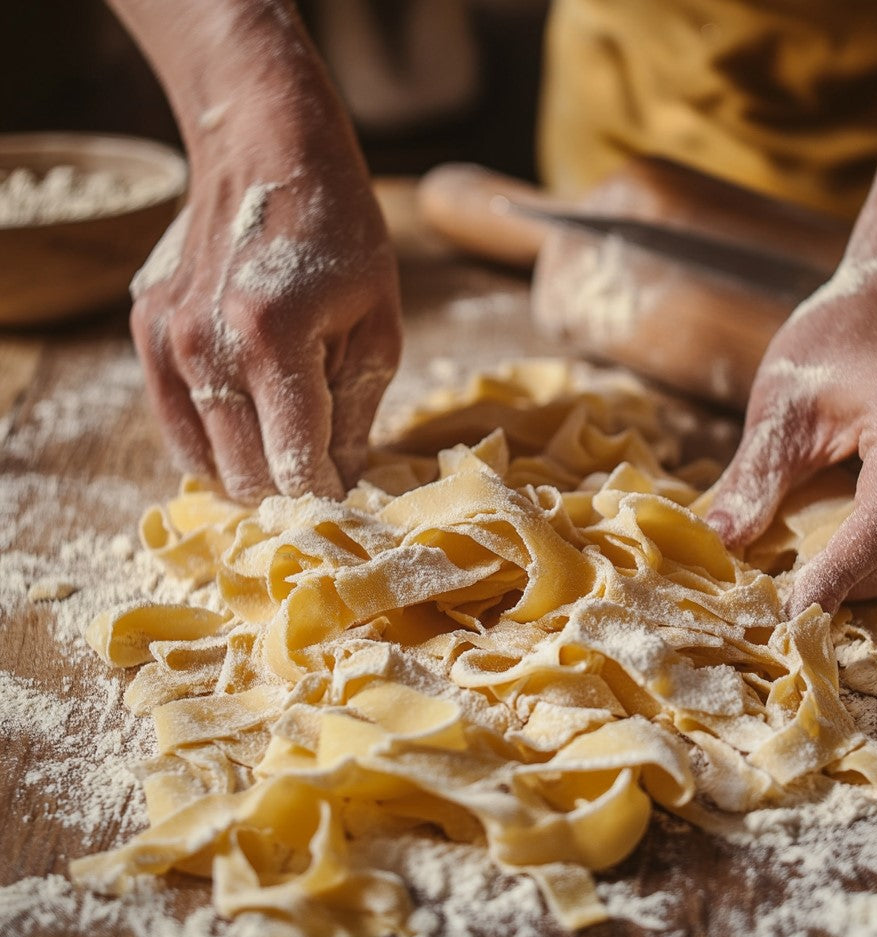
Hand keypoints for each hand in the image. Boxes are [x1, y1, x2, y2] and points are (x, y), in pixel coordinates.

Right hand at [129, 79, 399, 502]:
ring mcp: (165, 340)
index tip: (345, 493)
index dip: (326, 491)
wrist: (265, 150)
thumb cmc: (339, 233)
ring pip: (205, 461)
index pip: (294, 461)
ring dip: (249, 471)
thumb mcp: (378, 322)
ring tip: (286, 447)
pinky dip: (213, 443)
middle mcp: (205, 346)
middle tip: (320, 472)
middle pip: (245, 473)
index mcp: (274, 339)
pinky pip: (176, 426)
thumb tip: (341, 478)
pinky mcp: (145, 332)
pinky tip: (248, 426)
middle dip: (289, 488)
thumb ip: (357, 410)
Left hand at [705, 248, 876, 613]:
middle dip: (855, 583)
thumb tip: (722, 540)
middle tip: (792, 600)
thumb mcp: (781, 404)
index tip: (793, 609)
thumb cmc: (833, 340)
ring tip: (811, 576)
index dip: (840, 574)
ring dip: (871, 573)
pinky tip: (838, 546)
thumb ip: (755, 475)